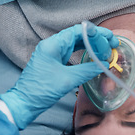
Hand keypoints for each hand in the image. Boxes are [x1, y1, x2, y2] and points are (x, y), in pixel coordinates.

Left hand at [0, 24, 118, 129]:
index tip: (109, 38)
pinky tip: (94, 56)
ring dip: (91, 45)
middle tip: (112, 44)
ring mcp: (53, 53)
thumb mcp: (67, 80)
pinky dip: (84, 52)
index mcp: (53, 44)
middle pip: (78, 35)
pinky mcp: (54, 61)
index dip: (96, 33)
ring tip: (106, 49)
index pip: (78, 31)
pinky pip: (71, 52)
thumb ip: (86, 70)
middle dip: (96, 39)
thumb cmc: (41, 90)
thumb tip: (103, 65)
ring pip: (76, 43)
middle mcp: (53, 45)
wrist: (23, 104)